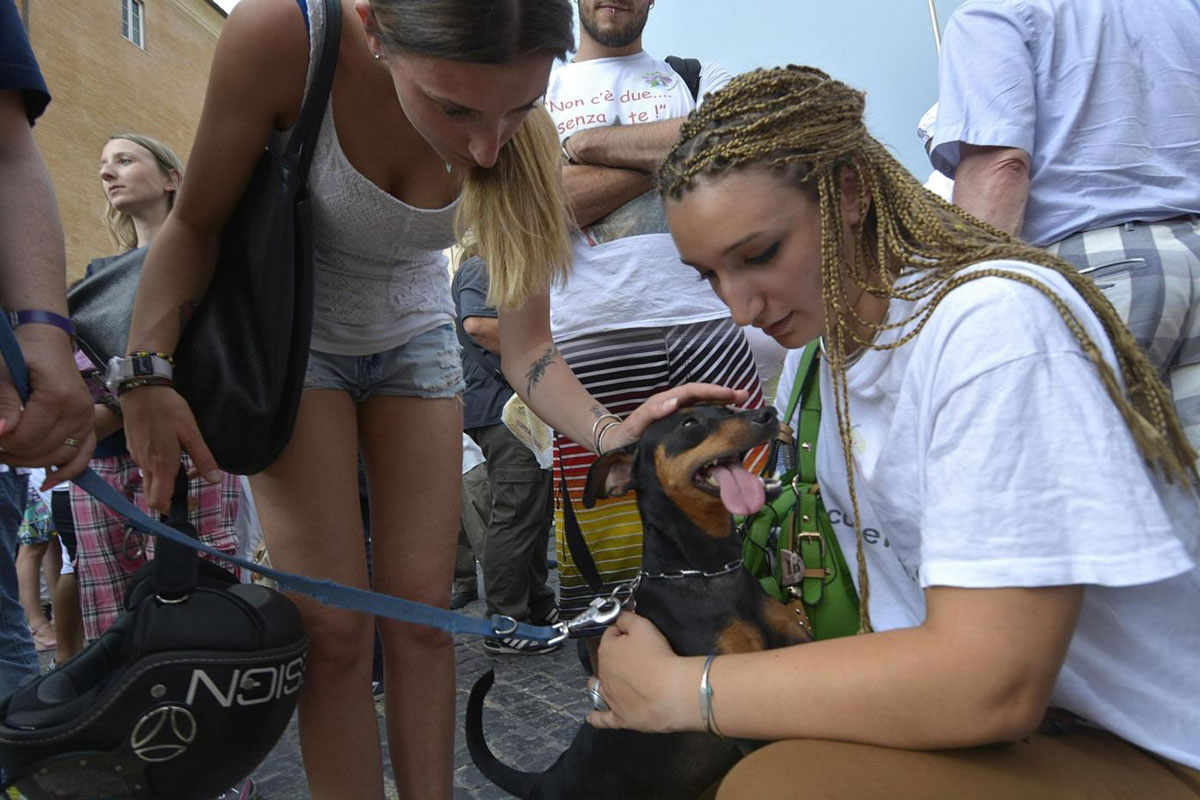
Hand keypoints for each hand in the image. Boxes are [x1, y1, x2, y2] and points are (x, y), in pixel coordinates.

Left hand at [0, 325, 94, 482]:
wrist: (48, 342)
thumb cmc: (22, 354)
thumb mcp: (4, 373)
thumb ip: (4, 404)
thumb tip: (0, 433)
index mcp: (57, 397)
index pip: (26, 438)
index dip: (2, 442)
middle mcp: (78, 411)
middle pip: (42, 451)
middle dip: (12, 453)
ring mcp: (87, 420)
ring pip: (58, 457)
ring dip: (30, 462)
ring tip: (7, 453)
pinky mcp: (89, 425)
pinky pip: (82, 456)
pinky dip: (67, 472)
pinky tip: (47, 482)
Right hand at [119, 384, 219, 511]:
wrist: (142, 389)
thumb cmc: (169, 409)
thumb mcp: (192, 433)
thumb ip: (203, 459)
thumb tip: (215, 480)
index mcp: (161, 465)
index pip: (159, 500)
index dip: (172, 510)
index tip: (187, 506)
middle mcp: (145, 465)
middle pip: (152, 495)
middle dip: (168, 500)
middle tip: (187, 492)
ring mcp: (136, 457)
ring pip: (149, 480)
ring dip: (164, 482)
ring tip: (184, 469)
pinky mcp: (133, 448)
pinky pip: (145, 466)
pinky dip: (157, 469)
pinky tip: (170, 455)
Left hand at [585, 612, 702, 732]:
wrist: (671, 692)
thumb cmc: (658, 657)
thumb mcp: (644, 626)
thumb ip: (628, 619)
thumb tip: (620, 619)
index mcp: (607, 651)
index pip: (610, 636)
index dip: (622, 634)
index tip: (632, 636)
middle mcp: (603, 675)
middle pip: (606, 662)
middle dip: (615, 659)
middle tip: (633, 659)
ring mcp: (609, 698)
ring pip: (599, 689)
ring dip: (601, 684)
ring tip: (608, 684)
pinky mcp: (619, 718)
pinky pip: (602, 719)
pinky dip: (596, 717)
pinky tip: (592, 716)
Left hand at [601, 383, 750, 451]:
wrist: (616, 450)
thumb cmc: (624, 437)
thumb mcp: (634, 425)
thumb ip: (650, 414)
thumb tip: (673, 401)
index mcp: (665, 403)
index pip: (692, 391)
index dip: (711, 390)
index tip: (729, 393)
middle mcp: (673, 406)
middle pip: (702, 396)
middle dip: (723, 394)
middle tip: (744, 397)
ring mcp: (678, 416)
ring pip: (704, 406)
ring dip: (722, 405)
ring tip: (742, 407)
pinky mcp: (680, 427)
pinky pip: (701, 419)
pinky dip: (715, 419)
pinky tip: (727, 425)